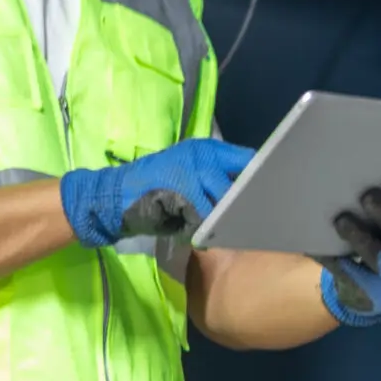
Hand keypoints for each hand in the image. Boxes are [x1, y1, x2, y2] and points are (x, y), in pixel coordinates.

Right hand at [61, 137, 250, 246]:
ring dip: (220, 222)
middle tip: (241, 224)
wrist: (112, 196)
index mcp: (208, 149)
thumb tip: (250, 198)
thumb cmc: (155, 191)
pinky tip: (191, 232)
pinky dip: (200, 230)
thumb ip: (217, 181)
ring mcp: (192, 171)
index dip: (260, 180)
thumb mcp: (189, 177)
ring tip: (213, 230)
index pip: (249, 160)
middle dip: (241, 207)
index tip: (267, 200)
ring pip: (223, 203)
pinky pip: (203, 218)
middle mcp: (203, 155)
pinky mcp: (182, 191)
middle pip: (240, 185)